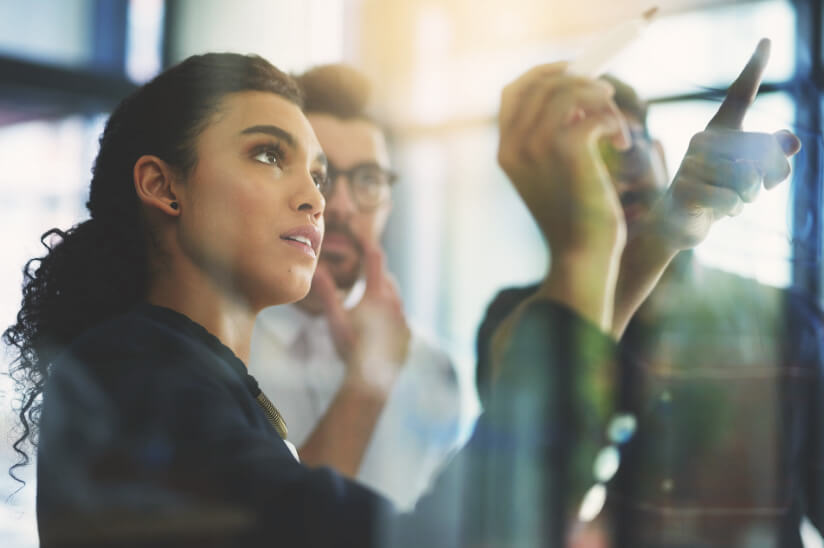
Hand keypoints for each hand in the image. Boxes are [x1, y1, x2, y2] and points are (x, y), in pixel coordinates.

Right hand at [313, 235, 410, 393]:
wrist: (371, 379)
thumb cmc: (349, 347)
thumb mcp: (334, 319)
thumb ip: (325, 293)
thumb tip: (315, 270)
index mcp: (377, 294)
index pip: (375, 259)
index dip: (368, 244)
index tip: (362, 236)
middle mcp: (395, 303)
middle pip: (387, 279)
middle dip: (375, 275)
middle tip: (363, 275)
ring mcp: (404, 320)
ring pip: (395, 299)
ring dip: (383, 296)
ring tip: (368, 302)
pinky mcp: (407, 336)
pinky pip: (400, 319)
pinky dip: (390, 316)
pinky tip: (378, 327)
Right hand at [497, 62, 631, 258]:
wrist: (580, 256)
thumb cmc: (573, 217)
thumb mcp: (551, 174)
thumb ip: (550, 137)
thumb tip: (576, 98)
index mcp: (506, 151)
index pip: (512, 91)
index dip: (543, 73)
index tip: (572, 71)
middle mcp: (514, 147)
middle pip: (541, 83)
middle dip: (578, 79)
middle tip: (605, 94)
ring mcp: (537, 149)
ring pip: (568, 90)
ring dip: (600, 99)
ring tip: (615, 123)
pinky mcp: (568, 153)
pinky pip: (593, 112)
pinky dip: (613, 120)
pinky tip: (621, 142)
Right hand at [645, 38, 800, 249]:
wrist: (676, 224)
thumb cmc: (715, 193)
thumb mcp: (749, 176)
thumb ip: (772, 158)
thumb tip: (792, 142)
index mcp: (719, 131)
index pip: (740, 95)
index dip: (754, 68)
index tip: (766, 41)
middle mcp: (702, 141)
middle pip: (760, 151)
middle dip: (765, 178)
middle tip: (746, 190)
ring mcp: (690, 164)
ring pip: (747, 179)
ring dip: (746, 197)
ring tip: (727, 200)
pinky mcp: (684, 189)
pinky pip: (730, 199)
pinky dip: (731, 210)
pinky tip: (715, 212)